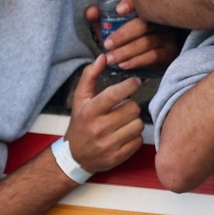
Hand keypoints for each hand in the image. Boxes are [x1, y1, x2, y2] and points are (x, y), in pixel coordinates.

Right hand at [65, 54, 143, 172]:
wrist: (75, 156)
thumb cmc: (80, 122)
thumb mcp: (80, 99)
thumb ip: (90, 76)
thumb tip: (103, 57)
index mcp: (89, 111)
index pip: (114, 94)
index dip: (129, 85)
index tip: (136, 81)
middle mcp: (98, 128)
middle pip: (132, 109)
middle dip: (131, 106)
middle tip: (123, 108)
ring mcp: (108, 144)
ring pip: (138, 125)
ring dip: (134, 121)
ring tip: (123, 122)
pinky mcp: (117, 157)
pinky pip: (139, 140)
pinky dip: (135, 137)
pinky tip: (124, 135)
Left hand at [84, 0, 179, 69]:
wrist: (148, 66)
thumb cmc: (128, 44)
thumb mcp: (113, 32)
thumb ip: (101, 22)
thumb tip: (92, 11)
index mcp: (148, 12)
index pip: (142, 1)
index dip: (132, 2)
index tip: (118, 10)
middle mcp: (161, 21)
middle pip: (143, 24)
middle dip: (123, 35)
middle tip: (107, 45)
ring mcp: (167, 37)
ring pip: (147, 42)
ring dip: (126, 51)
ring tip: (111, 59)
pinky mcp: (169, 53)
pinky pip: (153, 56)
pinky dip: (137, 61)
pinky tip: (124, 65)